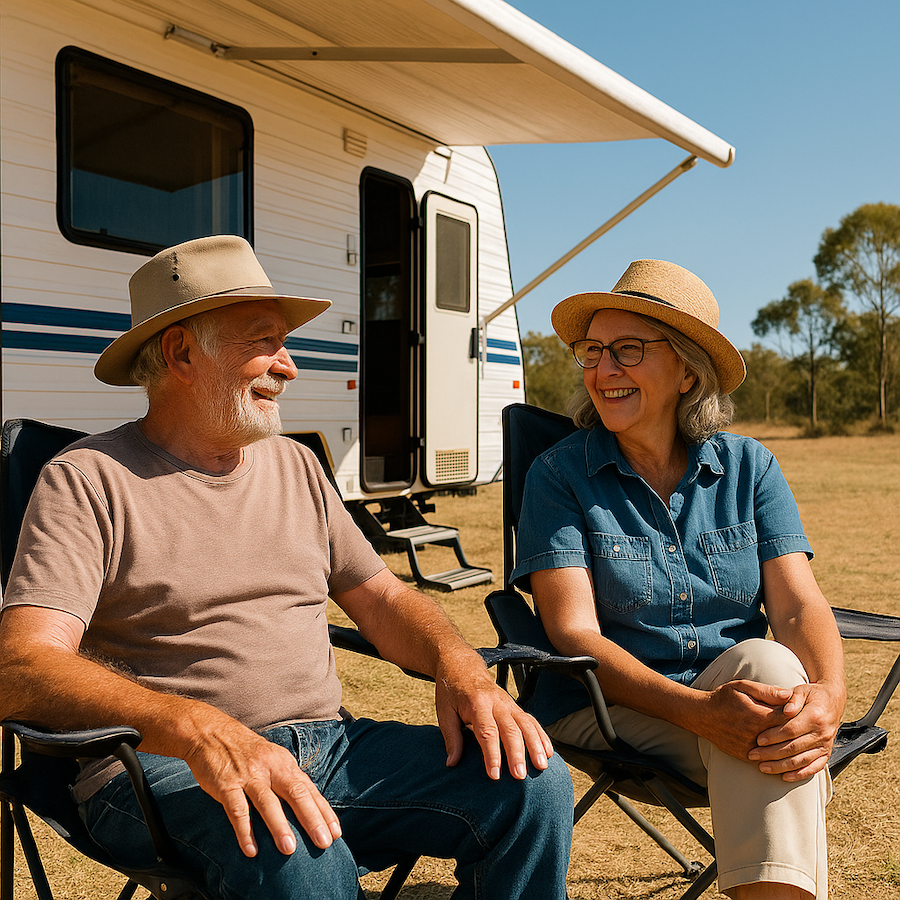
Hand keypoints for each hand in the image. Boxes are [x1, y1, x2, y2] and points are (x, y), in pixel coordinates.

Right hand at [182, 717, 341, 856]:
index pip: (309, 789)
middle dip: (311, 819)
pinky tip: (251, 850)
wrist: (210, 732)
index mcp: (284, 763)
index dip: (323, 811)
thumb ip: (288, 781)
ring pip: (267, 802)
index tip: (336, 833)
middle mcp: (270, 768)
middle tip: (324, 843)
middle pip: (295, 793)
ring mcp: (248, 775)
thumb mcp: (272, 760)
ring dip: (279, 826)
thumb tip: (310, 807)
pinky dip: (244, 831)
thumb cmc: (247, 752)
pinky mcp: (226, 784)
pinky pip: (237, 809)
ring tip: (289, 849)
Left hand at [434, 658, 553, 780]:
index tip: (495, 775)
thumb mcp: (444, 711)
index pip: (487, 731)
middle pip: (510, 729)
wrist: (462, 665)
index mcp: (477, 703)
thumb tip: (452, 763)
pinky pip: (531, 721)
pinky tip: (548, 752)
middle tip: (520, 776)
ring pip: (526, 724)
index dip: (492, 754)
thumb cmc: (451, 691)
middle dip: (517, 754)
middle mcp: (496, 702)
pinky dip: (541, 736)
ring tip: (541, 766)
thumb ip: (451, 737)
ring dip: (535, 745)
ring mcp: (508, 703)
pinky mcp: (515, 706)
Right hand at [694, 679, 793, 760]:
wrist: (702, 716)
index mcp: (757, 716)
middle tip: (803, 723)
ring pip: (778, 749)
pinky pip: (767, 758)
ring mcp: (750, 748)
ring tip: (796, 736)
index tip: (802, 709)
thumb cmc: (723, 698)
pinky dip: (775, 753)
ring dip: (788, 743)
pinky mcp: (745, 756)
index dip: (798, 713)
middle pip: (786, 735)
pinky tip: (780, 746)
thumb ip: (766, 691)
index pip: (788, 718)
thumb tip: (789, 695)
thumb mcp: (742, 687)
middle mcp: (755, 735)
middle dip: (796, 729)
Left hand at [748, 681, 843, 780]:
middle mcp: (822, 733)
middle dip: (771, 753)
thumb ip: (792, 699)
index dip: (774, 736)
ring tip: (762, 767)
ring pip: (802, 760)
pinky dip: (800, 774)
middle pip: (794, 747)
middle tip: (753, 755)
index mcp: (814, 716)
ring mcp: (825, 745)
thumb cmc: (811, 695)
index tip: (758, 740)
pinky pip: (814, 767)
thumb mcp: (801, 690)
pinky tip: (784, 777)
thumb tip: (786, 710)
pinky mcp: (826, 753)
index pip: (791, 730)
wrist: (833, 701)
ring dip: (781, 766)